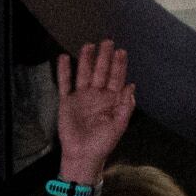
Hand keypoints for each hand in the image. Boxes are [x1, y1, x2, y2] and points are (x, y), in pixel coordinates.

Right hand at [54, 40, 134, 176]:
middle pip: (101, 71)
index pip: (117, 78)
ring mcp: (81, 97)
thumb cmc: (103, 142)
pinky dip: (64, 71)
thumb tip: (131, 86)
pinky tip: (63, 58)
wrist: (83, 154)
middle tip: (107, 41)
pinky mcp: (66, 102)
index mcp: (112, 99)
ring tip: (88, 45)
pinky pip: (64, 84)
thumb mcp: (120, 124)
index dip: (119, 65)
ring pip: (84, 74)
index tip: (121, 51)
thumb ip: (126, 105)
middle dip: (104, 57)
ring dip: (86, 60)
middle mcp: (97, 95)